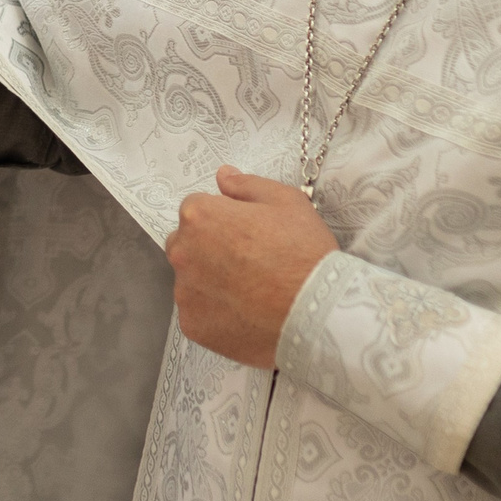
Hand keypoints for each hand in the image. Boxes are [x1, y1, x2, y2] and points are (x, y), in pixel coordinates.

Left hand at [164, 166, 339, 368]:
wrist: (318, 313)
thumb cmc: (304, 252)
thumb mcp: (286, 201)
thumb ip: (246, 185)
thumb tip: (222, 175)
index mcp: (199, 217)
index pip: (197, 209)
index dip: (224, 218)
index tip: (249, 233)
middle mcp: (182, 253)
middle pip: (186, 243)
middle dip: (209, 247)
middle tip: (248, 261)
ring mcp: (185, 293)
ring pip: (191, 279)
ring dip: (210, 280)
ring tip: (250, 291)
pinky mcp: (192, 326)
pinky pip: (198, 312)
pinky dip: (215, 312)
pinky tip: (245, 313)